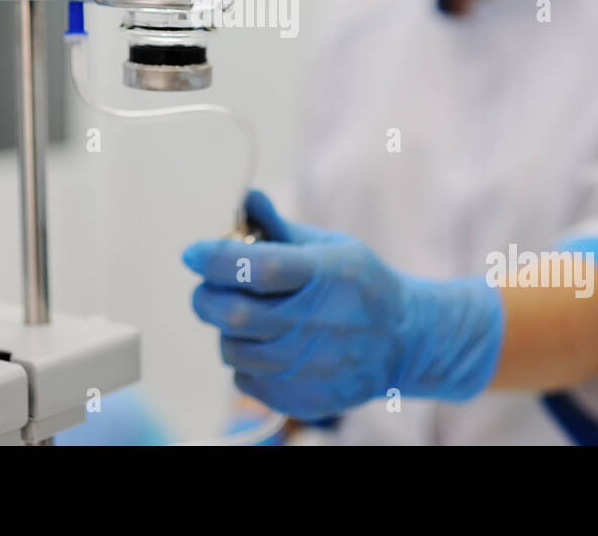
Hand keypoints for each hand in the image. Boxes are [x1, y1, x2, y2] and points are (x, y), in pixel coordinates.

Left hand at [182, 190, 504, 420]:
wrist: (404, 340)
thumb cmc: (359, 284)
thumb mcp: (331, 247)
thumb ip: (280, 228)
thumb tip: (245, 198)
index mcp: (324, 276)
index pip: (258, 268)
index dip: (216, 258)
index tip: (193, 252)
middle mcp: (316, 324)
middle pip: (235, 314)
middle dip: (205, 296)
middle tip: (207, 287)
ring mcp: (308, 367)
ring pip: (232, 348)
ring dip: (227, 329)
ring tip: (249, 316)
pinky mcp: (301, 398)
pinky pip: (244, 379)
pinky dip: (245, 359)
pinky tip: (270, 345)